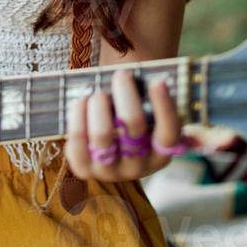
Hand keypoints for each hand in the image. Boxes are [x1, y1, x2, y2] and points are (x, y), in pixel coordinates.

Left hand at [64, 70, 180, 181]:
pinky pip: (78, 141)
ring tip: (98, 92)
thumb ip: (152, 106)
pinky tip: (82, 101)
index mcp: (160, 155)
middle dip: (125, 93)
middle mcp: (137, 166)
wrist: (108, 154)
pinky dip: (78, 115)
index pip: (168, 133)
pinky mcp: (85, 169)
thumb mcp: (149, 122)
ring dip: (99, 105)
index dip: (164, 107)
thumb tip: (152, 81)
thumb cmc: (131, 128)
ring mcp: (110, 171)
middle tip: (121, 75)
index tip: (158, 81)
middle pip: (133, 125)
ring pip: (102, 134)